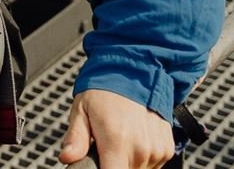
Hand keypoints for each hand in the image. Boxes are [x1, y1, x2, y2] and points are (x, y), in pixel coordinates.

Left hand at [58, 88, 174, 167]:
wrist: (134, 73)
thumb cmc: (104, 91)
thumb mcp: (81, 110)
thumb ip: (75, 138)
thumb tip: (67, 157)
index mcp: (117, 140)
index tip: (98, 162)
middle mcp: (140, 148)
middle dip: (112, 164)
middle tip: (104, 146)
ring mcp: (156, 150)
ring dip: (128, 162)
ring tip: (119, 140)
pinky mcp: (166, 149)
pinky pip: (152, 165)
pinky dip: (141, 158)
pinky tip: (133, 140)